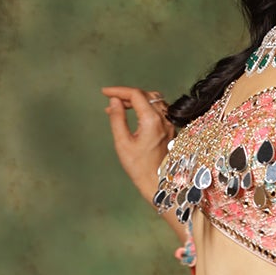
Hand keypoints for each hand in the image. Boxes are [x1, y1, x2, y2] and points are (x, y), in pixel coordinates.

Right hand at [102, 86, 174, 202]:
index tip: (105, 93)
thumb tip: (114, 101)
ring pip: (154, 100)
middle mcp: (164, 119)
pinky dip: (146, 107)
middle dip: (127, 95)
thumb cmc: (139, 168)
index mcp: (152, 120)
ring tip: (121, 107)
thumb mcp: (122, 143)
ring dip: (137, 100)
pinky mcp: (171, 129)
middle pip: (145, 95)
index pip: (135, 94)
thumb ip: (117, 118)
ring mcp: (170, 123)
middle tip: (111, 102)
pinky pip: (159, 109)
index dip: (118, 91)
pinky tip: (135, 115)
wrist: (159, 184)